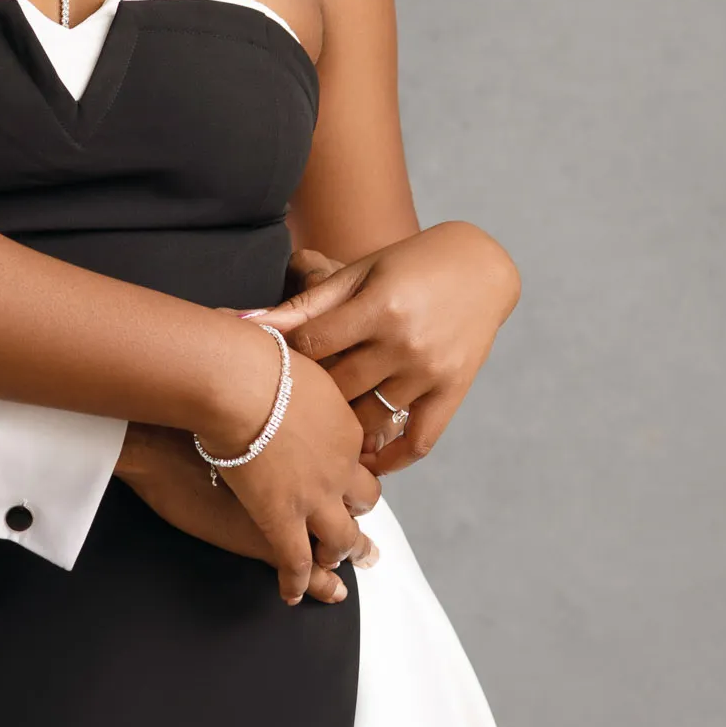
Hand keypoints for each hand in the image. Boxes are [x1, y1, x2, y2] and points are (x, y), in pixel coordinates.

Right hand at [131, 322, 380, 606]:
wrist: (234, 381)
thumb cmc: (249, 354)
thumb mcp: (280, 346)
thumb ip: (279, 348)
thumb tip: (255, 321)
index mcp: (342, 422)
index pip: (359, 454)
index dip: (354, 467)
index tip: (350, 474)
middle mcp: (339, 464)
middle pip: (362, 498)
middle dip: (358, 514)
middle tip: (360, 530)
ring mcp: (313, 496)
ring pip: (339, 537)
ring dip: (337, 553)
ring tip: (335, 568)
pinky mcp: (281, 519)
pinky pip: (295, 561)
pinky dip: (296, 582)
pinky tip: (292, 594)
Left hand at [256, 221, 519, 469]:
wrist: (481, 266)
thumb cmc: (409, 263)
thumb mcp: (358, 274)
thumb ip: (306, 305)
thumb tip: (244, 320)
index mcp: (379, 307)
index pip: (313, 346)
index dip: (285, 357)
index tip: (270, 365)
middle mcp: (406, 343)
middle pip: (338, 388)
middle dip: (309, 395)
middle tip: (285, 404)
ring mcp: (431, 372)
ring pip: (369, 421)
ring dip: (341, 430)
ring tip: (316, 433)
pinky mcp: (452, 392)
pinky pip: (418, 441)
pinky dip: (390, 459)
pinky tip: (365, 462)